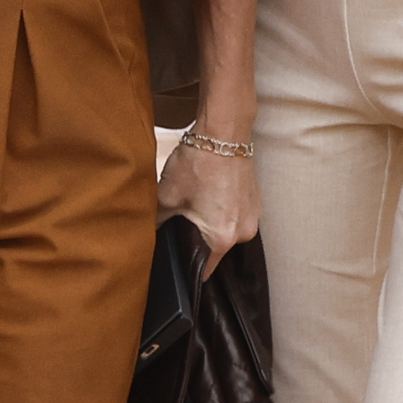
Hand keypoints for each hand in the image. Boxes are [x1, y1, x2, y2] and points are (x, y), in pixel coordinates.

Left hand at [159, 133, 260, 258]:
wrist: (224, 132)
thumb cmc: (197, 163)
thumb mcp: (166, 196)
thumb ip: (157, 224)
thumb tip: (147, 239)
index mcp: (221, 238)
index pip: (203, 270)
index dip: (186, 268)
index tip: (174, 263)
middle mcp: (243, 233)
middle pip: (214, 250)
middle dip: (197, 241)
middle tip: (179, 225)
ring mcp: (253, 218)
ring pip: (225, 232)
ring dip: (210, 225)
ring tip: (195, 207)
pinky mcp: (256, 204)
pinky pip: (235, 218)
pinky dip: (222, 212)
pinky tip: (209, 197)